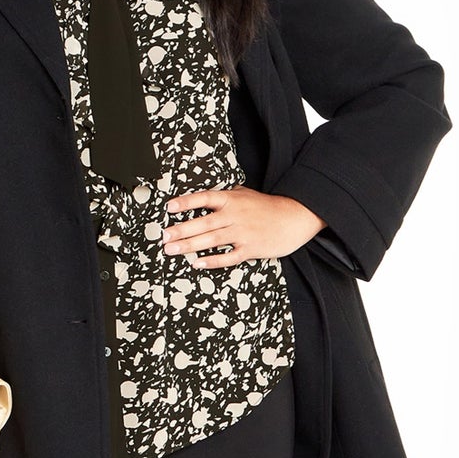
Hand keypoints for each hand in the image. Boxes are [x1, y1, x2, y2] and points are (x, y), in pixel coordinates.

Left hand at [162, 187, 326, 268]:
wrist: (294, 217)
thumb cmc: (267, 207)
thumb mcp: (245, 194)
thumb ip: (225, 197)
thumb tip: (204, 198)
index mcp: (232, 199)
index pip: (205, 198)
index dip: (187, 202)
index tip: (170, 207)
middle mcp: (235, 215)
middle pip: (204, 222)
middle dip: (181, 230)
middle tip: (164, 236)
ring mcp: (242, 233)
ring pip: (212, 240)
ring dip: (190, 245)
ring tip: (171, 250)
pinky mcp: (251, 249)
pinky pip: (228, 256)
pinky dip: (213, 260)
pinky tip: (198, 263)